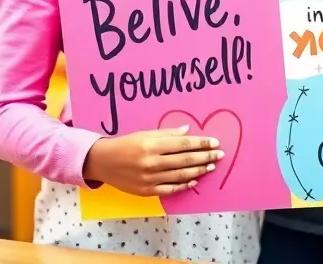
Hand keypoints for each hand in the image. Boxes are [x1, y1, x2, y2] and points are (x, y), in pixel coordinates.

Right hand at [83, 126, 222, 195]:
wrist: (103, 162)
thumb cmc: (125, 144)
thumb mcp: (145, 134)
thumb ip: (167, 134)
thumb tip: (188, 131)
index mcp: (151, 145)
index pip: (183, 144)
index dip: (201, 143)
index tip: (215, 142)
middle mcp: (151, 162)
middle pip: (185, 160)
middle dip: (205, 157)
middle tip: (220, 155)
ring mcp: (149, 178)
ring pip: (180, 175)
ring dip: (198, 171)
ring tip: (211, 166)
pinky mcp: (146, 191)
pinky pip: (170, 189)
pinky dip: (184, 185)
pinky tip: (195, 181)